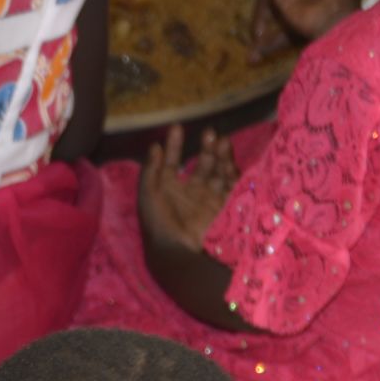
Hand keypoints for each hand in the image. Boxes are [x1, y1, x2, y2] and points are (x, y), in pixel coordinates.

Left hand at [141, 129, 236, 250]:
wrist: (181, 253)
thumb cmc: (160, 225)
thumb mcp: (148, 196)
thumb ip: (150, 170)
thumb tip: (154, 146)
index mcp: (170, 190)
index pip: (172, 162)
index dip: (174, 145)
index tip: (177, 127)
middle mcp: (191, 193)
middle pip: (202, 164)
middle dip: (206, 148)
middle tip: (208, 132)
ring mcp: (210, 199)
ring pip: (219, 171)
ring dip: (220, 155)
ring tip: (222, 140)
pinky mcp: (225, 206)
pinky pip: (231, 184)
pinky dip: (231, 170)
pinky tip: (229, 158)